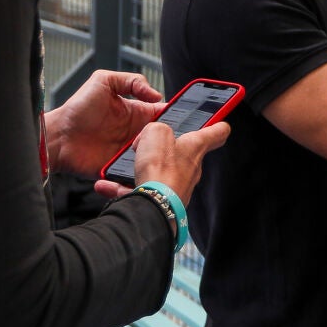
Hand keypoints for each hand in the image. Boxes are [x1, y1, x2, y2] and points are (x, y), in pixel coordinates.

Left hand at [43, 70, 166, 177]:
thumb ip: (132, 80)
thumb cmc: (78, 109)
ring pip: (155, 156)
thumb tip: (157, 95)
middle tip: (178, 140)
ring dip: (160, 156)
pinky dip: (145, 173)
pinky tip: (149, 170)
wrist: (58, 137)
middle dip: (173, 140)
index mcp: (136, 113)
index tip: (189, 119)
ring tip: (164, 156)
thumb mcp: (103, 81)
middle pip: (164, 138)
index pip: (164, 114)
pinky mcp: (120, 169)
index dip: (178, 116)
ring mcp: (129, 152)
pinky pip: (138, 173)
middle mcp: (136, 133)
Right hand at [92, 121, 229, 200]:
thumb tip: (150, 137)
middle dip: (167, 146)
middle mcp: (190, 167)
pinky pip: (140, 189)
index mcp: (195, 147)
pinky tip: (106, 184)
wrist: (153, 205)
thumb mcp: (156, 132)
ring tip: (121, 162)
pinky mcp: (162, 200)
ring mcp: (177, 186)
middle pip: (184, 152)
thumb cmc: (161, 169)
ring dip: (140, 166)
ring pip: (157, 171)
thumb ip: (156, 128)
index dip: (218, 123)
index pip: (217, 133)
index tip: (220, 120)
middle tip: (149, 139)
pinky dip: (122, 186)